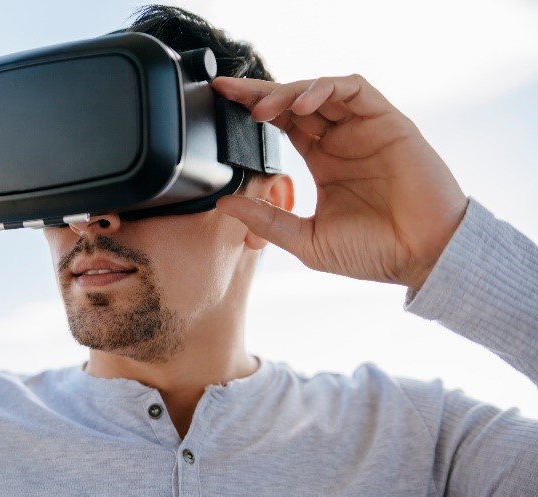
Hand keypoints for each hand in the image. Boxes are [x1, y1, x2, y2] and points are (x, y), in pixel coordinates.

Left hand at [212, 75, 467, 288]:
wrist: (423, 258)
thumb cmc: (373, 252)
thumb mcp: (307, 240)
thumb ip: (267, 220)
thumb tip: (224, 203)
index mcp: (323, 162)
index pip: (282, 124)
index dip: (253, 110)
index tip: (221, 103)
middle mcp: (342, 140)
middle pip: (295, 101)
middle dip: (259, 93)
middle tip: (228, 92)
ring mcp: (364, 129)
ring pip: (321, 90)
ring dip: (288, 92)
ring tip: (262, 108)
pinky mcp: (388, 123)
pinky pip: (355, 90)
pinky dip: (326, 90)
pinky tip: (302, 105)